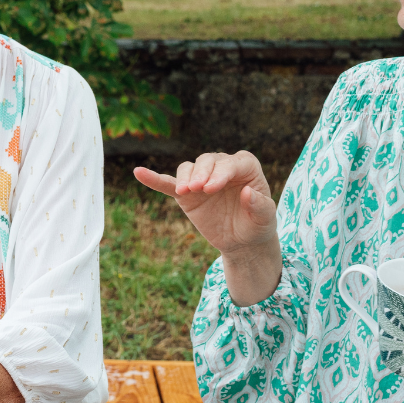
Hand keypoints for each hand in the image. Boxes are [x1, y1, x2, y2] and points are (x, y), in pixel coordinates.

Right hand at [133, 152, 280, 303]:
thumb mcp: (265, 219)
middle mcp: (222, 167)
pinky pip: (168, 183)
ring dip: (185, 177)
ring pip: (189, 168)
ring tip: (185, 192)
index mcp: (245, 167)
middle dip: (201, 173)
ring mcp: (202, 179)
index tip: (211, 188)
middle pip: (208, 161)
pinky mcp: (187, 194)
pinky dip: (154, 178)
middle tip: (197, 190)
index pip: (232, 163)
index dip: (221, 172)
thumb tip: (247, 193)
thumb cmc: (257, 225)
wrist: (242, 241)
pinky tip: (139, 172)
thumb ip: (260, 206)